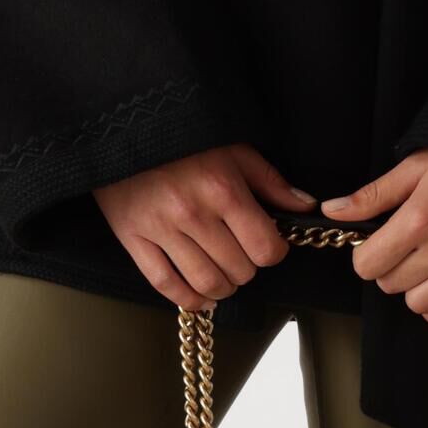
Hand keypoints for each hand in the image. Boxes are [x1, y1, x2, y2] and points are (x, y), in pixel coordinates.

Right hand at [95, 143, 316, 307]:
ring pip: (206, 283)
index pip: (265, 249)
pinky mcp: (133, 238)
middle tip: (241, 254)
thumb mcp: (234, 149)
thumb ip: (270, 181)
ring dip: (223, 287)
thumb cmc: (184, 139)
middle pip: (239, 270)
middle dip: (247, 267)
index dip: (273, 252)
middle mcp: (193, 213)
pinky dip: (188, 299)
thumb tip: (304, 206)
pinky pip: (165, 284)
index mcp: (223, 189)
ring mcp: (160, 229)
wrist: (123, 128)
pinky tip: (200, 297)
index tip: (267, 244)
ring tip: (224, 277)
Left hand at [319, 150, 427, 322]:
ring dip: (414, 289)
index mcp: (420, 218)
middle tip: (404, 249)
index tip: (376, 245)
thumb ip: (373, 194)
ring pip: (418, 304)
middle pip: (391, 285)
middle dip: (389, 269)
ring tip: (424, 265)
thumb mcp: (418, 165)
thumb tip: (333, 210)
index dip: (365, 256)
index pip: (368, 265)